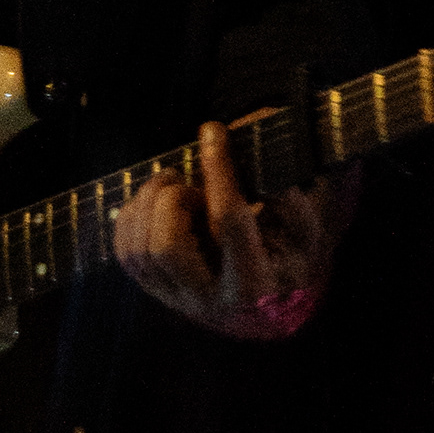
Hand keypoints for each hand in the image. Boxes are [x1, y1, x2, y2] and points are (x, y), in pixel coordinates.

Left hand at [113, 119, 350, 340]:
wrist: (269, 301)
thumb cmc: (289, 255)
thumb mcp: (307, 233)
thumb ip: (292, 203)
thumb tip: (266, 173)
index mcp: (254, 285)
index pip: (228, 222)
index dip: (219, 170)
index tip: (212, 131)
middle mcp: (209, 300)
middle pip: (168, 247)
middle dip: (173, 199)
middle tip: (189, 182)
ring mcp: (176, 298)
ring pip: (139, 250)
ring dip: (148, 204)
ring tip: (173, 186)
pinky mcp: (155, 290)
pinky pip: (125, 253)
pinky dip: (132, 217)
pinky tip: (155, 201)